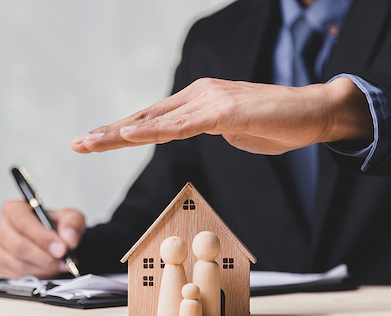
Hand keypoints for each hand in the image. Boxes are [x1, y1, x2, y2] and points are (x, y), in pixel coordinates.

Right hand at [0, 201, 85, 278]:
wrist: (54, 244)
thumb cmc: (56, 227)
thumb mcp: (71, 218)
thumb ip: (72, 223)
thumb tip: (68, 237)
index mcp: (13, 209)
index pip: (22, 221)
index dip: (42, 237)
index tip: (61, 248)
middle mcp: (0, 229)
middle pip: (18, 245)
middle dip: (44, 256)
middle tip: (63, 259)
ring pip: (19, 264)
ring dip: (44, 267)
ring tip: (59, 264)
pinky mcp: (2, 269)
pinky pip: (19, 277)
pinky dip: (39, 276)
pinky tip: (49, 269)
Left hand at [70, 77, 371, 154]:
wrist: (314, 113)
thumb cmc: (274, 124)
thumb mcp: (231, 130)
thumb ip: (204, 129)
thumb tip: (186, 133)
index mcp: (196, 102)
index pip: (151, 119)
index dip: (120, 131)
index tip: (93, 142)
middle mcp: (196, 96)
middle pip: (144, 117)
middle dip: (108, 133)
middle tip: (77, 143)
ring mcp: (209, 100)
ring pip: (156, 120)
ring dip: (120, 133)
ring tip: (89, 142)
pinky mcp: (224, 109)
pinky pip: (183, 124)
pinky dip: (154, 130)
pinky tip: (130, 134)